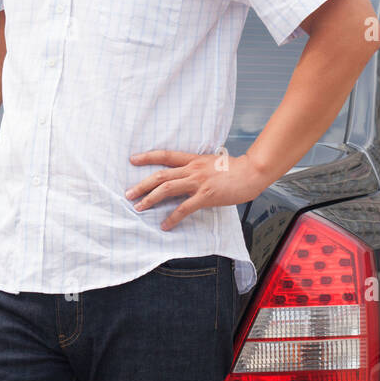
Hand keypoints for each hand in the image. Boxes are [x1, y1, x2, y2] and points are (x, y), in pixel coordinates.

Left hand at [125, 148, 267, 229]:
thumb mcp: (212, 163)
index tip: (132, 159)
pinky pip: (184, 208)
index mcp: (193, 159)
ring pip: (167, 188)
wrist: (251, 172)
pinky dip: (172, 217)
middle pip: (160, 174)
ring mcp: (198, 182)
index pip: (165, 155)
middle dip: (142, 185)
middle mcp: (192, 169)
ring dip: (150, 198)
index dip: (147, 156)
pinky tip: (165, 225)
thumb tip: (188, 177)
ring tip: (139, 207)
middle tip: (128, 194)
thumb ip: (198, 169)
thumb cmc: (234, 169)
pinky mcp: (206, 195)